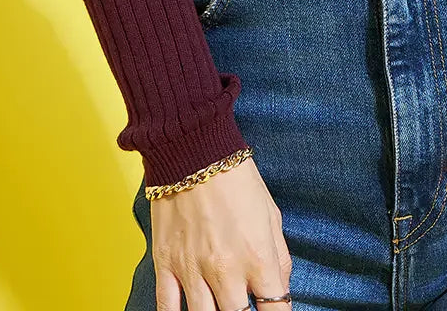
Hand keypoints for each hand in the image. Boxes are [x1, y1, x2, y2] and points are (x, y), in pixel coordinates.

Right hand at [148, 156, 291, 310]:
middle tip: (244, 304)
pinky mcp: (165, 264)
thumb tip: (280, 289)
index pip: (275, 310)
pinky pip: (168, 309)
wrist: (194, 150)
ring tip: (219, 305)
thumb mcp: (271, 216)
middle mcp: (226, 271)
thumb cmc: (236, 179)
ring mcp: (193, 270)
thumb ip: (280, 258)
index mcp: (258, 258)